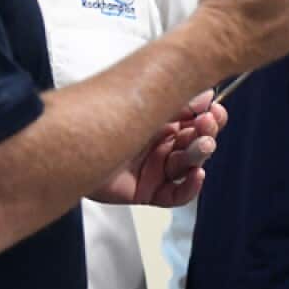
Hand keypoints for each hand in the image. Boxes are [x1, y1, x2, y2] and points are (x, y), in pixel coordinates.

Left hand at [93, 91, 228, 205]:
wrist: (73, 145)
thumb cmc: (107, 118)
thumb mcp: (151, 103)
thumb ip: (180, 100)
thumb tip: (208, 94)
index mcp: (163, 122)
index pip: (197, 122)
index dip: (211, 118)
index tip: (215, 111)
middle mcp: (160, 145)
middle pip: (196, 143)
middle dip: (205, 134)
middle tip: (206, 126)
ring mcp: (154, 169)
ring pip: (188, 166)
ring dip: (199, 155)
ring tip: (201, 145)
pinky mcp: (146, 191)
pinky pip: (175, 195)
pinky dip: (190, 187)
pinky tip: (197, 175)